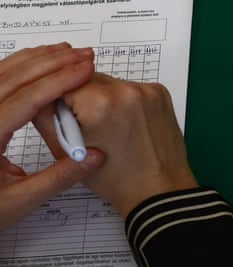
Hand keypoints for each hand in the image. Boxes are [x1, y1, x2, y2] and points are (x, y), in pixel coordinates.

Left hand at [0, 44, 102, 229]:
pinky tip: (37, 62)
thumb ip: (58, 178)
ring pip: (3, 73)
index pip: (26, 99)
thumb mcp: (19, 201)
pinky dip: (19, 66)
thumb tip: (93, 157)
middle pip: (14, 78)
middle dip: (53, 62)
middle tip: (84, 55)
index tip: (85, 70)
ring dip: (37, 59)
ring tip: (67, 52)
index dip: (59, 81)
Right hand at [39, 74, 197, 216]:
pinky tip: (126, 123)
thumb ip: (46, 118)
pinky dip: (123, 100)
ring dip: (102, 97)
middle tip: (86, 124)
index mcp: (99, 104)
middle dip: (80, 97)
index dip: (59, 97)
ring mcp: (146, 91)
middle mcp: (125, 91)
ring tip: (108, 126)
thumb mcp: (67, 152)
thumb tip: (38, 95)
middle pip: (86, 78)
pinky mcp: (160, 93)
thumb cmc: (116, 178)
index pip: (63, 81)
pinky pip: (130, 87)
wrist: (158, 188)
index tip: (62, 112)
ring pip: (109, 82)